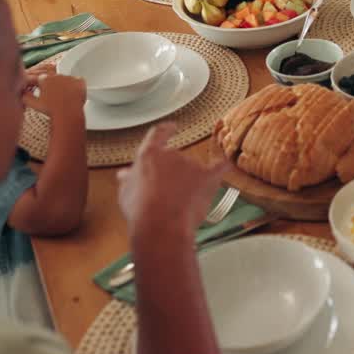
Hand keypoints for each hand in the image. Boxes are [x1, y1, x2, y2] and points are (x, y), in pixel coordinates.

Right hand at [23, 72, 86, 120]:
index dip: (35, 80)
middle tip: (48, 85)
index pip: (38, 76)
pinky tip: (71, 89)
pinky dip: (73, 83)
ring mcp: (69, 77)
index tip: (36, 84)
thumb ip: (25, 95)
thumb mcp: (33, 103)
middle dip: (47, 78)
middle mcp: (57, 75)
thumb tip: (22, 91)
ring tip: (60, 89)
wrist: (67, 115)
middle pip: (51, 73)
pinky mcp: (80, 81)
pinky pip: (76, 80)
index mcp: (44, 79)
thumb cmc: (50, 111)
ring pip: (63, 77)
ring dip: (60, 81)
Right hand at [116, 123, 229, 240]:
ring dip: (189, 181)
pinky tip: (228, 164)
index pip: (159, 134)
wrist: (161, 225)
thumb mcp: (127, 193)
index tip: (171, 128)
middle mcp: (172, 154)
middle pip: (176, 158)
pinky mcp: (207, 177)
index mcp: (149, 154)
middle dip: (173, 173)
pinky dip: (223, 165)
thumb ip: (129, 179)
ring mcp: (192, 164)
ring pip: (193, 169)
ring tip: (179, 204)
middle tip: (167, 194)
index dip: (166, 131)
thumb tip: (126, 174)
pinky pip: (220, 167)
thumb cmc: (141, 211)